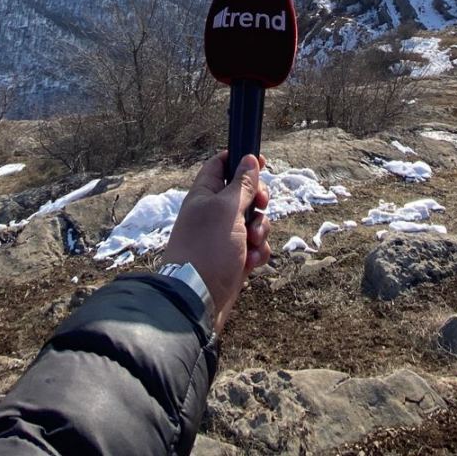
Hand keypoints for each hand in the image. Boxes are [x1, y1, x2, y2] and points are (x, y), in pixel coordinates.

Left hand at [162, 151, 270, 332]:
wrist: (196, 299)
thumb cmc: (208, 249)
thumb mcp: (227, 210)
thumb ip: (242, 185)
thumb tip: (249, 159)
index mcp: (204, 196)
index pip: (220, 166)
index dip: (240, 161)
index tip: (260, 160)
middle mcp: (213, 214)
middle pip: (245, 194)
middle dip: (258, 202)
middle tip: (259, 206)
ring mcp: (225, 237)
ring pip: (254, 222)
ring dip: (260, 230)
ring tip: (251, 243)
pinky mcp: (235, 259)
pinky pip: (255, 247)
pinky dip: (257, 253)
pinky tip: (250, 262)